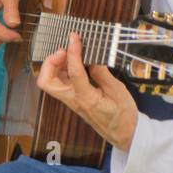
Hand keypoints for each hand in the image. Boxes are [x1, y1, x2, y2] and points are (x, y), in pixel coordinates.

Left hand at [36, 33, 138, 151]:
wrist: (124, 134)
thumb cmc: (123, 114)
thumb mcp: (118, 91)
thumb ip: (102, 73)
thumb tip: (91, 58)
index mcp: (87, 99)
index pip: (74, 72)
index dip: (73, 52)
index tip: (75, 37)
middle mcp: (74, 101)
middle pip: (47, 82)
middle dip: (50, 62)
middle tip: (65, 50)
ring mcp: (71, 102)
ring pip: (50, 83)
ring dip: (54, 65)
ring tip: (69, 53)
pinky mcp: (73, 101)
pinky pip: (60, 84)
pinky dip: (61, 70)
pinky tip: (74, 63)